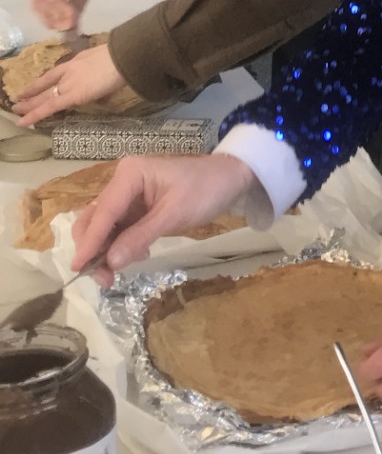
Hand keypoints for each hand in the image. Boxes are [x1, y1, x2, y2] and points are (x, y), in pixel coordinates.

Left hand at [14, 44, 123, 125]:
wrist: (123, 57)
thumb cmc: (123, 59)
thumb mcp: (108, 61)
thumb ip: (102, 72)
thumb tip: (106, 82)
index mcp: (78, 61)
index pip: (57, 73)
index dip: (45, 80)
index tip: (36, 85)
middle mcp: (69, 71)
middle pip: (47, 84)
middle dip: (33, 92)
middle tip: (20, 98)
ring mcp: (69, 83)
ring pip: (44, 96)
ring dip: (30, 104)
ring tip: (16, 109)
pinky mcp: (71, 96)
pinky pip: (49, 107)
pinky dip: (35, 115)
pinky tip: (23, 121)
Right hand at [31, 0, 110, 31]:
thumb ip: (78, 6)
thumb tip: (71, 29)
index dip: (61, 12)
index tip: (71, 25)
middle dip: (50, 17)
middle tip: (63, 29)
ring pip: (37, 1)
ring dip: (46, 17)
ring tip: (60, 27)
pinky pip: (41, 0)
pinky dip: (48, 12)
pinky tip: (58, 21)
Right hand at [71, 153, 256, 282]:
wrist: (230, 178)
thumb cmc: (206, 190)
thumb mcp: (175, 214)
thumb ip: (140, 237)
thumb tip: (111, 262)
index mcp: (129, 174)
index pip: (103, 212)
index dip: (89, 242)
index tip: (78, 268)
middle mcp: (122, 182)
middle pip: (95, 218)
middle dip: (94, 249)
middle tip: (104, 278)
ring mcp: (128, 195)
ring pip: (104, 227)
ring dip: (106, 251)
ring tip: (116, 273)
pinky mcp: (136, 207)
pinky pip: (119, 229)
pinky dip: (120, 246)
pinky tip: (135, 256)